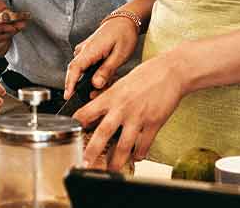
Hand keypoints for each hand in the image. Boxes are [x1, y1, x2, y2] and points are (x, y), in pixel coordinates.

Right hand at [64, 13, 141, 91]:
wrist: (124, 21)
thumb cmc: (124, 35)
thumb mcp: (120, 54)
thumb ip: (107, 70)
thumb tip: (96, 84)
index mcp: (90, 50)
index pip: (74, 69)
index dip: (70, 84)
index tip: (67, 96)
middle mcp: (83, 50)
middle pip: (76, 72)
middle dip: (84, 86)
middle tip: (98, 93)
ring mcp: (84, 50)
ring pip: (82, 71)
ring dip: (93, 80)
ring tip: (109, 80)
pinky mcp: (87, 52)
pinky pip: (86, 67)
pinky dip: (94, 74)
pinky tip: (107, 74)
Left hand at [71, 53, 189, 172]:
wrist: (170, 72)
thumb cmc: (145, 76)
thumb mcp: (120, 83)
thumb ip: (108, 98)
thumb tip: (95, 108)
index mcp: (111, 96)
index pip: (86, 112)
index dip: (76, 124)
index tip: (69, 135)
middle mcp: (122, 108)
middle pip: (103, 132)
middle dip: (92, 150)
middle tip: (85, 163)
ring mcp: (138, 117)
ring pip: (124, 144)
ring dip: (117, 160)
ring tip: (111, 168)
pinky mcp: (154, 123)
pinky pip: (145, 144)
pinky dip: (140, 153)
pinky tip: (136, 158)